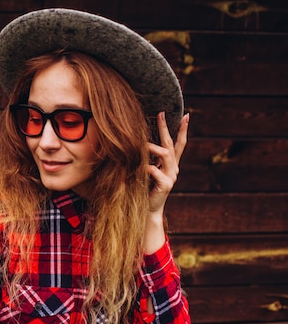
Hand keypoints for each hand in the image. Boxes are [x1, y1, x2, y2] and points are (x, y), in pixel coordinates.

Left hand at [144, 112, 188, 253]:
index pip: (179, 144)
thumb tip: (137, 142)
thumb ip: (146, 159)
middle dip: (166, 128)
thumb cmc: (144, 189)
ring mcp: (172, 177)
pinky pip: (154, 170)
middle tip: (161, 113)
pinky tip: (138, 168)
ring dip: (151, 147)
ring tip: (140, 143)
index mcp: (171, 164)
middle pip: (172, 144)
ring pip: (165, 154)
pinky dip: (145, 166)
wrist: (147, 210)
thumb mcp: (146, 171)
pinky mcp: (165, 185)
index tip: (186, 115)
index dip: (182, 130)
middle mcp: (174, 169)